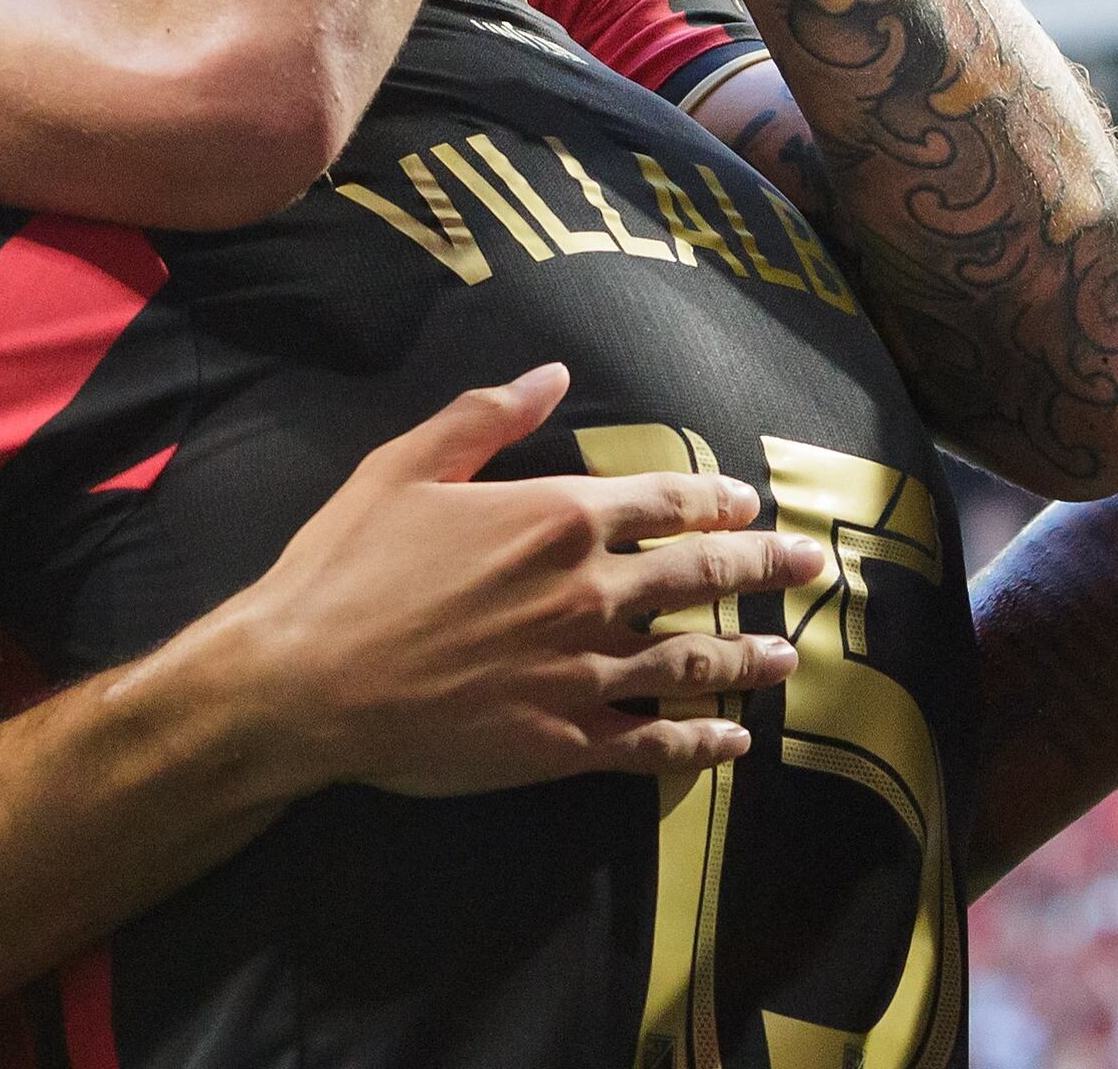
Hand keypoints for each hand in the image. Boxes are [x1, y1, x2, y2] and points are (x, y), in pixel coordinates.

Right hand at [199, 364, 822, 798]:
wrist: (304, 682)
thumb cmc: (346, 567)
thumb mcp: (405, 466)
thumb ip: (485, 416)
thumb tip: (552, 372)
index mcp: (556, 519)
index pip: (667, 502)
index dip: (718, 502)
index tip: (750, 505)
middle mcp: (587, 594)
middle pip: (702, 579)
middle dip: (765, 569)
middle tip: (813, 566)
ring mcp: (580, 674)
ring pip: (692, 665)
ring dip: (750, 660)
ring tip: (790, 657)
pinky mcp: (562, 745)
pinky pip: (651, 745)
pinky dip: (700, 744)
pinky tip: (732, 742)